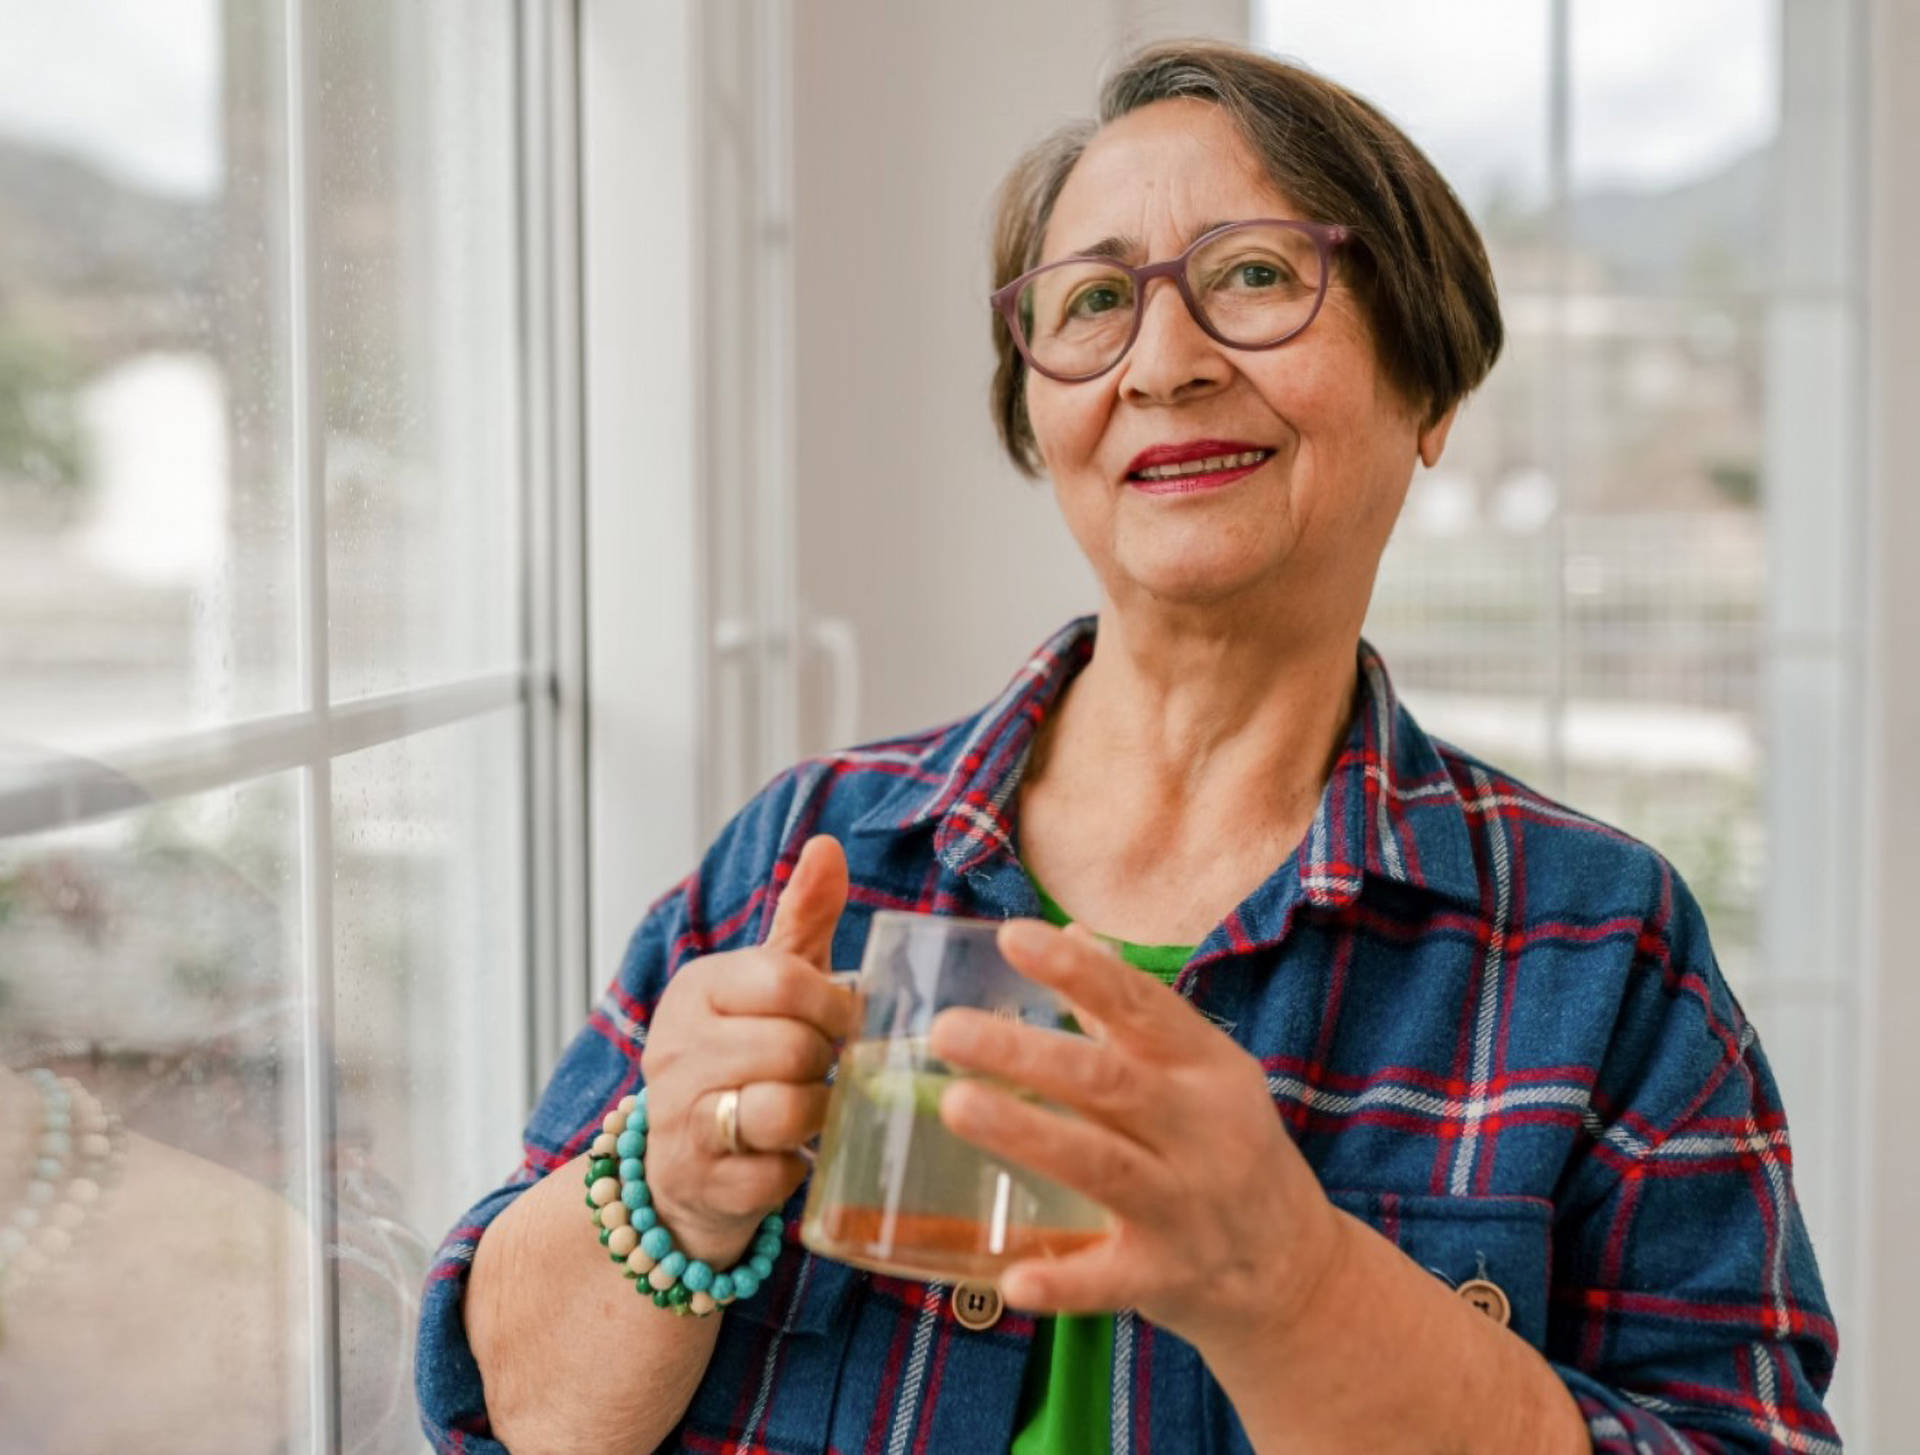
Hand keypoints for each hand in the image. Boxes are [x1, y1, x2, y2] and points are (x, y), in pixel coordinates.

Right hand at [638, 835, 856, 1264]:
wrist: (683, 1164)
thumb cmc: (742, 1057)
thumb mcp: (770, 981)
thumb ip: (802, 916)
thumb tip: (826, 845)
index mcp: (697, 989)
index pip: (784, 980)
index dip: (833, 1003)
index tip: (842, 1020)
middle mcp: (676, 1051)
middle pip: (793, 1047)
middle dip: (827, 1062)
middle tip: (825, 1069)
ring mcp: (682, 1121)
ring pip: (786, 1109)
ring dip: (818, 1113)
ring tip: (811, 1107)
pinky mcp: (702, 1184)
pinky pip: (778, 1174)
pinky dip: (797, 1167)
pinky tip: (786, 1155)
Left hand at [927, 919, 1344, 1358]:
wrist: (1299, 1271)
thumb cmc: (1231, 1149)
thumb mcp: (1200, 1074)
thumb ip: (1132, 1014)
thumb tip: (1074, 932)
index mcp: (1207, 1067)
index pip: (1141, 1005)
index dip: (1079, 971)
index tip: (1014, 937)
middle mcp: (1201, 1130)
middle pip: (1108, 1081)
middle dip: (1025, 1053)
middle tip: (945, 1030)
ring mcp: (1186, 1207)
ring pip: (1102, 1167)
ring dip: (1028, 1135)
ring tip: (957, 1105)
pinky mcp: (1167, 1277)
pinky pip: (1110, 1280)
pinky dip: (1062, 1281)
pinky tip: (1011, 1280)